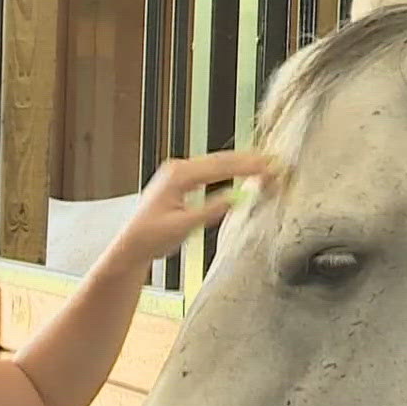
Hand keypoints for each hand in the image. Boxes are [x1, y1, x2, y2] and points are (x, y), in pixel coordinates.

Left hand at [109, 150, 276, 265]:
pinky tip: (243, 172)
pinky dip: (229, 170)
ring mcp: (179, 172)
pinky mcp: (181, 180)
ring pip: (217, 163)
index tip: (269, 167)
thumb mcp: (183, 227)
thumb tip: (236, 198)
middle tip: (274, 163)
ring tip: (265, 166)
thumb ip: (210, 211)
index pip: (220, 166)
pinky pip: (210, 170)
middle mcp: (178, 168)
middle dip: (249, 161)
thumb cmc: (151, 237)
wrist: (132, 244)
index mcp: (178, 175)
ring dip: (241, 164)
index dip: (248, 166)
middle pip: (221, 160)